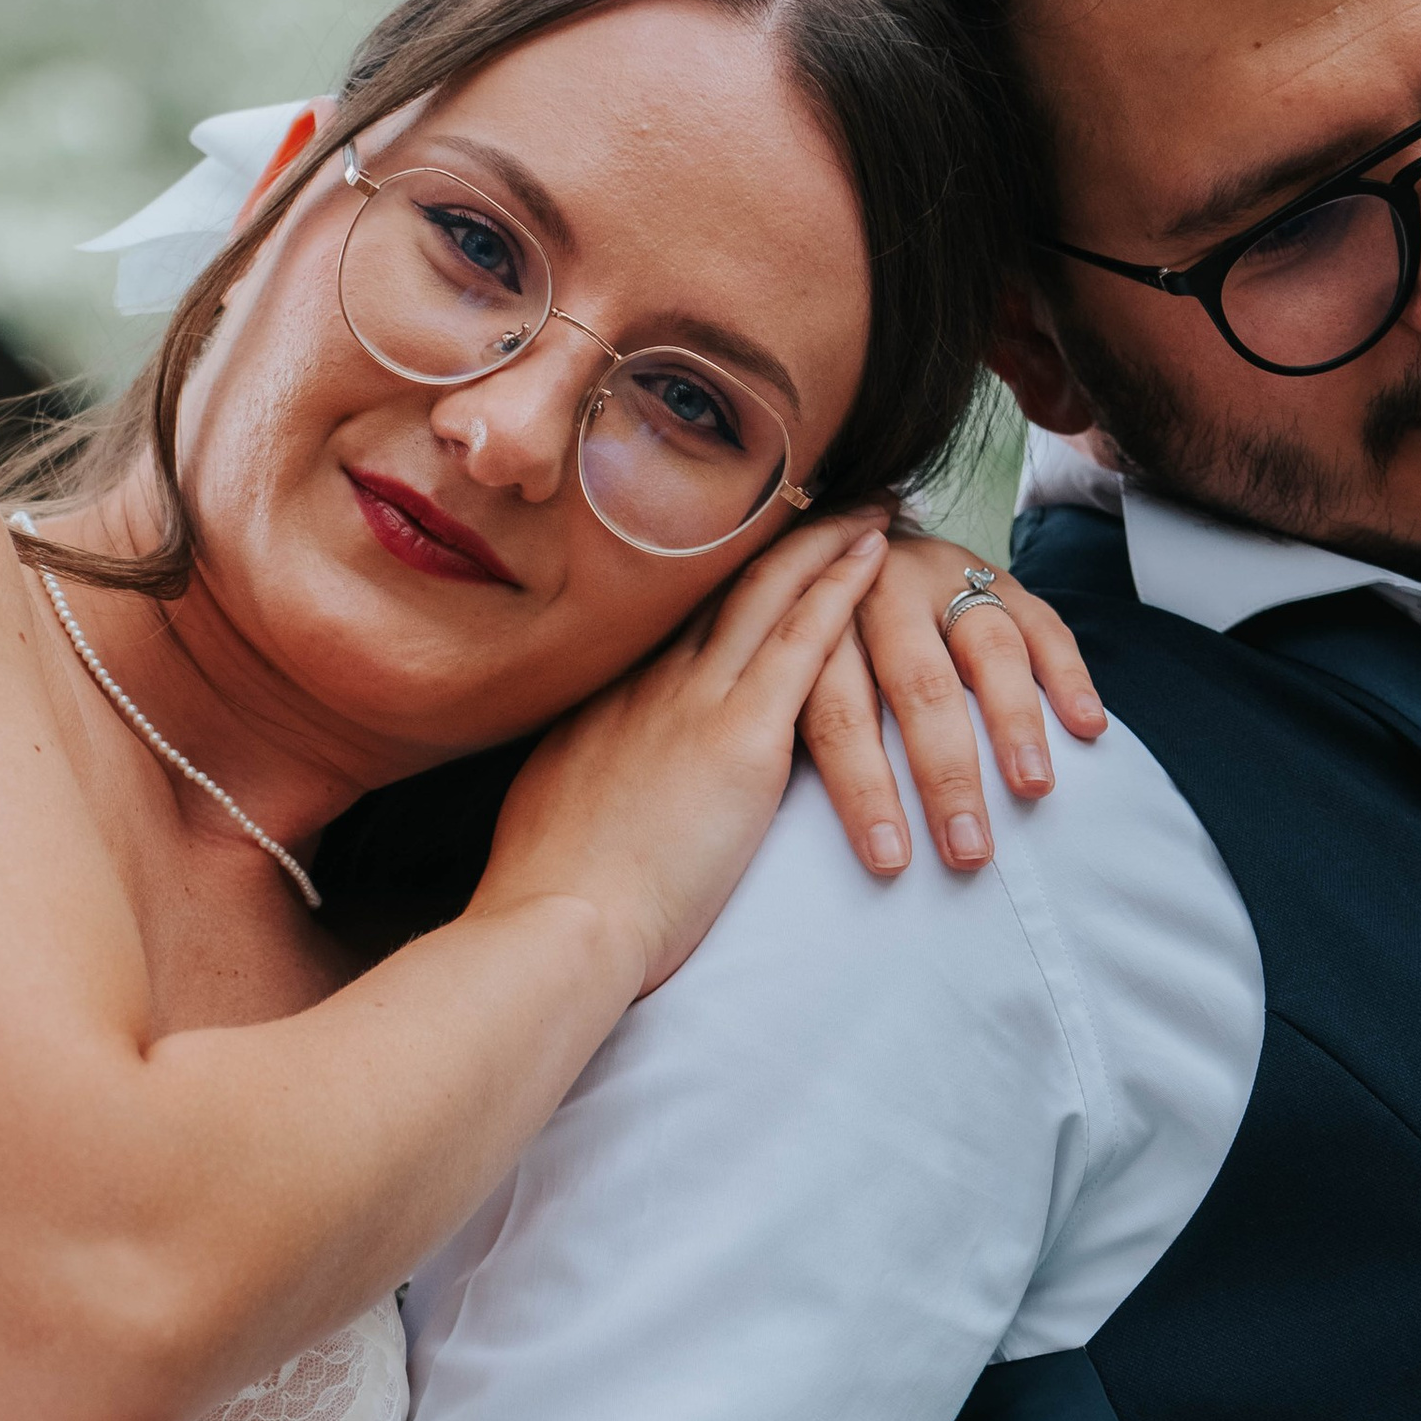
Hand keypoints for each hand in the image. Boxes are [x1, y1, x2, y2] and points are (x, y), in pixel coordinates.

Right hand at [477, 515, 891, 993]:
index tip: (736, 551)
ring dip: (819, 543)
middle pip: (716, 591)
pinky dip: (841, 587)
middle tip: (812, 494)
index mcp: (601, 707)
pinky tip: (874, 550)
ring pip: (766, 595)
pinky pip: (804, 640)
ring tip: (864, 504)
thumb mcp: (545, 819)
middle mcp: (646, 685)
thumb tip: (578, 788)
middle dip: (768, 540)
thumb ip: (576, 786)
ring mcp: (694, 702)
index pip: (665, 628)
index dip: (708, 583)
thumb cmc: (547, 900)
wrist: (560, 925)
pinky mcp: (743, 737)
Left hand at [799, 527, 1107, 876]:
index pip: (840, 716)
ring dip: (1014, 724)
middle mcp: (882, 593)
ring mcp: (947, 579)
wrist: (856, 550)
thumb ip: (791, 730)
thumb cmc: (820, 652)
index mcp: (818, 631)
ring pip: (986, 651)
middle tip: (969, 850)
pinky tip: (1088, 727)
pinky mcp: (1003, 579)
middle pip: (917, 686)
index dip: (863, 791)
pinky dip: (1067, 677)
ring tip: (1031, 789)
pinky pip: (1044, 626)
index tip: (889, 860)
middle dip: (945, 774)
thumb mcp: (788, 680)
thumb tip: (787, 839)